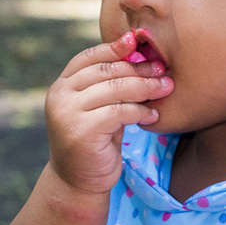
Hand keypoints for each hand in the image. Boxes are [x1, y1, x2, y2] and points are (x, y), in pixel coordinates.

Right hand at [44, 32, 174, 198]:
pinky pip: (119, 112)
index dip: (114, 48)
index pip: (89, 57)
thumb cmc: (95, 143)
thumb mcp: (100, 109)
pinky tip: (153, 115)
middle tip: (163, 70)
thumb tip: (138, 52)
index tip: (138, 41)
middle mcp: (60, 95)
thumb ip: (110, 85)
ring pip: (115, 89)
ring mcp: (68, 113)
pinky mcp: (82, 130)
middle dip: (138, 68)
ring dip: (145, 88)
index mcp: (61, 86)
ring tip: (165, 88)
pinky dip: (140, 111)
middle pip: (106, 71)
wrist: (79, 183)